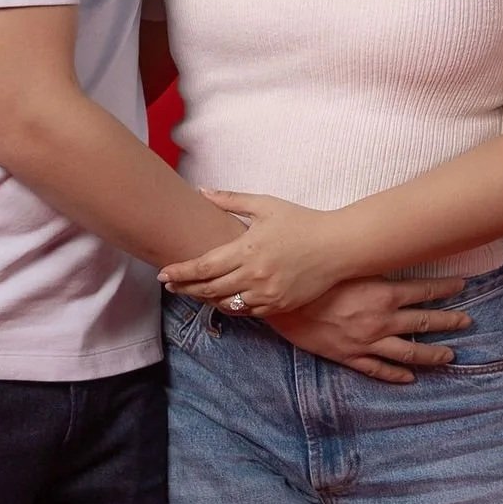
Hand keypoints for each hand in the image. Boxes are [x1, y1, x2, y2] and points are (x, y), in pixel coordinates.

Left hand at [160, 191, 350, 315]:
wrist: (338, 247)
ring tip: (195, 291)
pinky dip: (232, 306)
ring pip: (227, 304)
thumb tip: (202, 191)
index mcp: (247, 250)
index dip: (181, 272)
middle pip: (209, 289)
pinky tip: (224, 299)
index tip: (164, 275)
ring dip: (207, 299)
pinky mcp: (279, 305)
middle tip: (171, 286)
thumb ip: (230, 200)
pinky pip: (248, 312)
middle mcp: (254, 276)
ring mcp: (267, 294)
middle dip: (186, 288)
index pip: (204, 266)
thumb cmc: (302, 222)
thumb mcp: (265, 205)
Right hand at [269, 278, 471, 386]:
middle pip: (424, 323)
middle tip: (467, 322)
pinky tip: (410, 379)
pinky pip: (378, 370)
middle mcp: (381, 320)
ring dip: (432, 354)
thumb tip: (392, 252)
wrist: (283, 303)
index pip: (425, 290)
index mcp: (383, 294)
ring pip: (409, 353)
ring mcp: (367, 342)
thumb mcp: (349, 265)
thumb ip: (373, 264)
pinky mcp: (349, 356)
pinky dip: (396, 376)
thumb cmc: (314, 278)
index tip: (462, 285)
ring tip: (450, 356)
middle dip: (449, 322)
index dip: (447, 288)